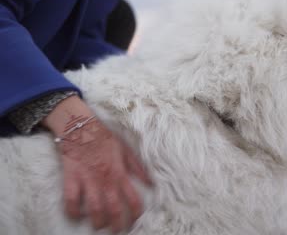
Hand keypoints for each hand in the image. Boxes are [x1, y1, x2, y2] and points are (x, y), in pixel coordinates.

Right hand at [42, 96, 151, 232]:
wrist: (80, 127)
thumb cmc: (104, 138)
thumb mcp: (126, 150)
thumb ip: (138, 168)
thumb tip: (151, 183)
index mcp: (120, 173)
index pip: (134, 198)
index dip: (137, 213)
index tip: (137, 219)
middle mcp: (105, 180)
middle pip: (114, 209)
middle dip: (117, 224)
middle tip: (118, 231)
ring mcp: (87, 180)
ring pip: (94, 209)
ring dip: (98, 222)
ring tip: (100, 226)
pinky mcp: (71, 179)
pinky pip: (70, 201)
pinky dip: (73, 212)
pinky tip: (78, 215)